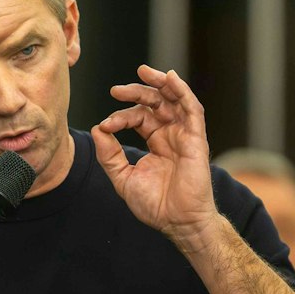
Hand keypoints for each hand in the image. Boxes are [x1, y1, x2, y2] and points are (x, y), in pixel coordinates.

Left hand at [90, 66, 218, 246]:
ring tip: (144, 71)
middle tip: (116, 90)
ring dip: (160, 83)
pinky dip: (181, 91)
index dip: (120, 117)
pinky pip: (192, 109)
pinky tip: (169, 78)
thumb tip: (98, 129)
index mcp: (155, 143)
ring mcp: (184, 135)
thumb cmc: (155, 205)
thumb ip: (109, 155)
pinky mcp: (196, 138)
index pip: (138, 118)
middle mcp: (170, 135)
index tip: (106, 126)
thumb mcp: (123, 178)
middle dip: (136, 92)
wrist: (177, 222)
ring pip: (174, 99)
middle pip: (155, 103)